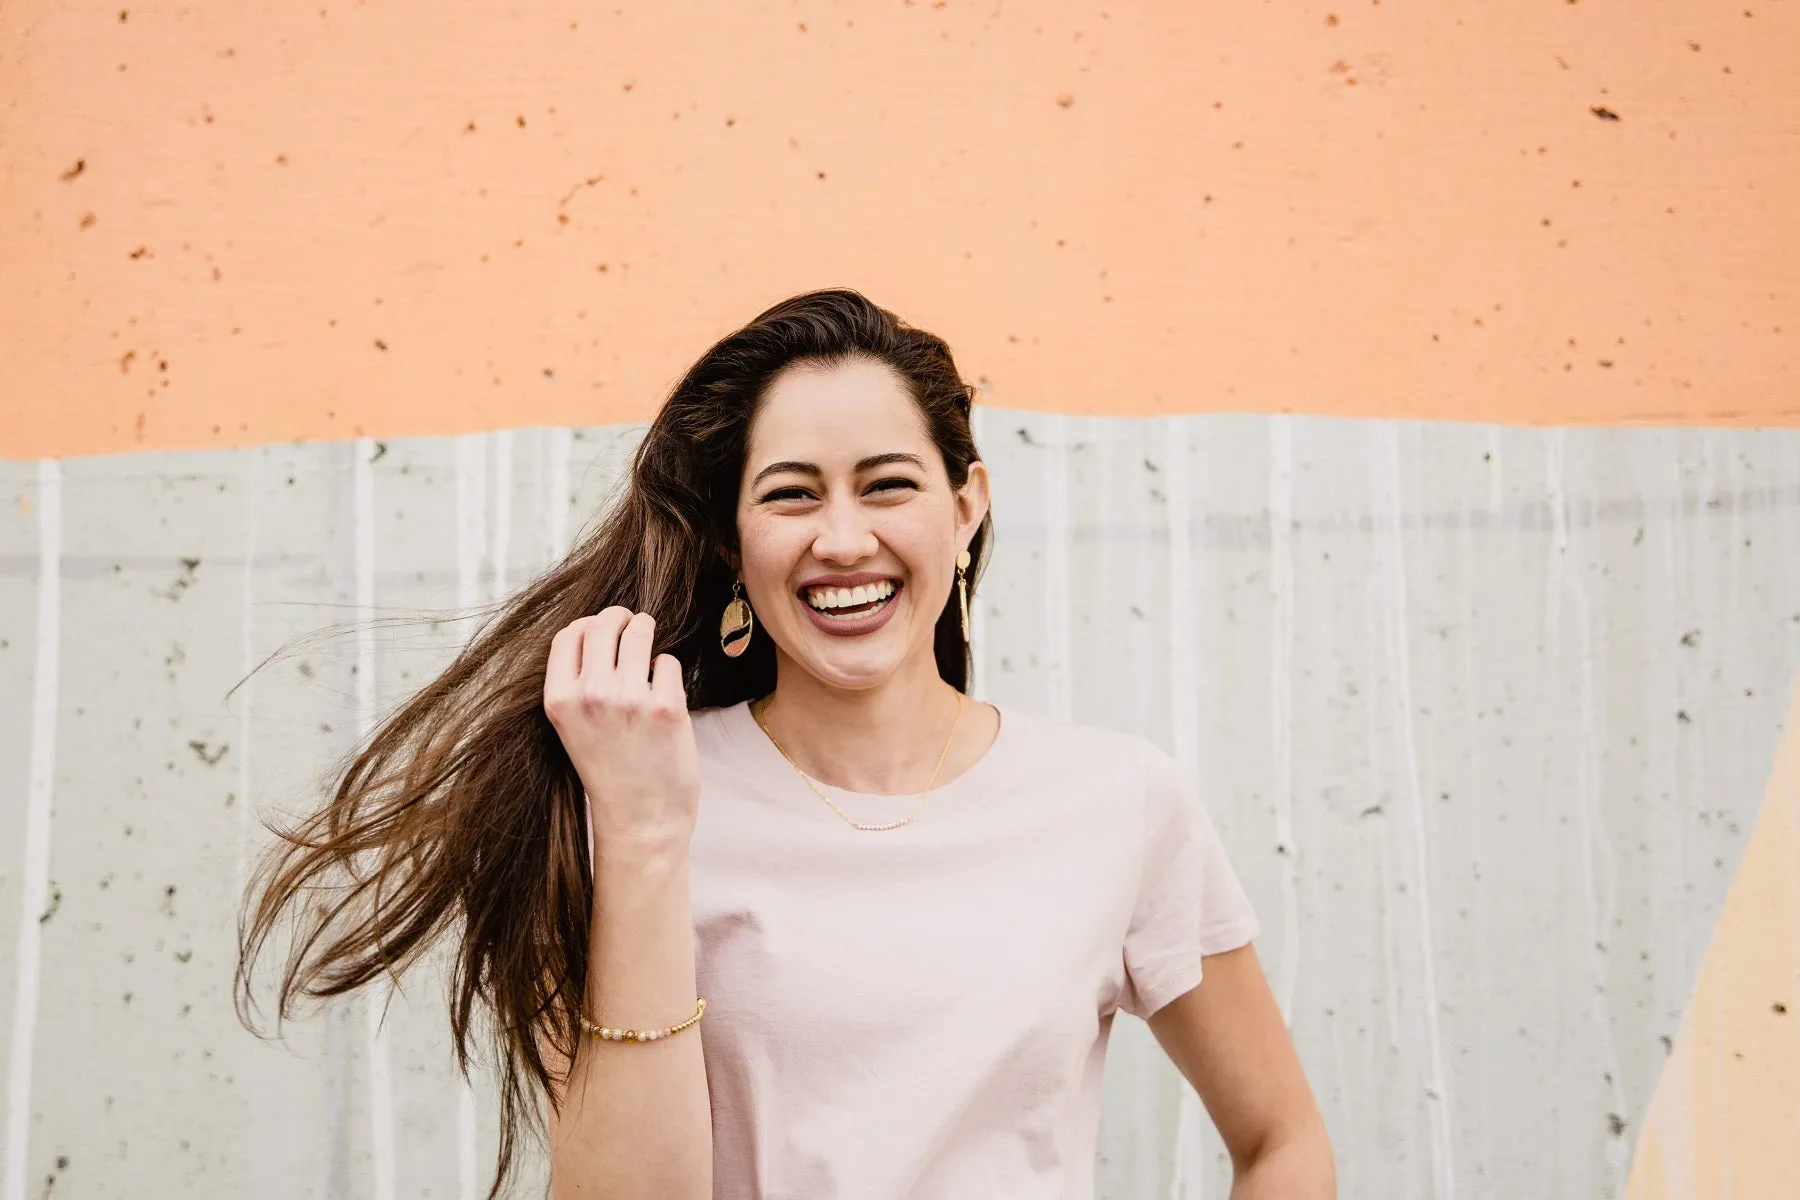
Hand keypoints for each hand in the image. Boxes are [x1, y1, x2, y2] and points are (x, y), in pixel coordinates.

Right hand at [543, 607, 699, 860]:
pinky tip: (663, 694)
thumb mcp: (573, 727)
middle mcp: (590, 695)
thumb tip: (598, 630)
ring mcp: (629, 700)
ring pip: (640, 633)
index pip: (567, 634)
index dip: (587, 624)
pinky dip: (667, 671)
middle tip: (633, 623)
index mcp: (559, 701)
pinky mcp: (667, 707)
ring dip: (647, 631)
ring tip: (650, 644)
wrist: (639, 820)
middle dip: (620, 617)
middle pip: (602, 624)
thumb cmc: (609, 772)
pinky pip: (668, 662)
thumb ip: (578, 683)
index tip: (602, 626)